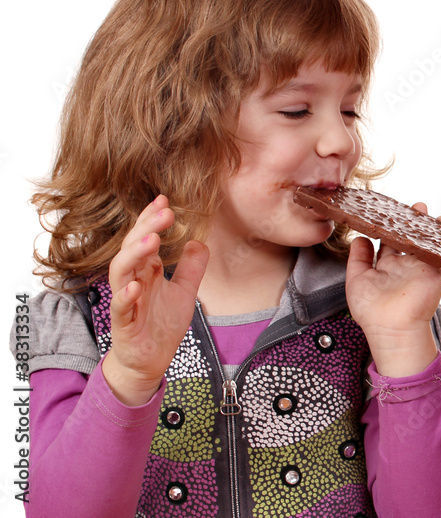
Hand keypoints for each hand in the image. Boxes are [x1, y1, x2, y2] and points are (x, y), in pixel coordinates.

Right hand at [103, 195, 208, 405]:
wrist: (150, 361)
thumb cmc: (161, 325)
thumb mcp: (184, 292)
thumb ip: (191, 268)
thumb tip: (199, 242)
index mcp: (146, 271)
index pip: (144, 239)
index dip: (151, 220)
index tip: (164, 200)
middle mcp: (133, 281)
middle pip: (133, 248)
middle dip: (146, 228)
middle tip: (164, 211)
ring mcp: (126, 300)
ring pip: (121, 271)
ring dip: (134, 254)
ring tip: (151, 239)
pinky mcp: (124, 323)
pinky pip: (121, 307)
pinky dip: (126, 295)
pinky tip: (137, 283)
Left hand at [345, 202, 440, 376]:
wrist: (390, 329)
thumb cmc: (371, 311)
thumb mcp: (356, 281)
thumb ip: (357, 259)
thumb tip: (360, 238)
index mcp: (388, 267)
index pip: (393, 242)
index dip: (394, 226)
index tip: (394, 211)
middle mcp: (407, 267)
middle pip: (416, 240)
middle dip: (419, 223)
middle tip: (420, 207)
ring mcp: (423, 272)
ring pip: (436, 249)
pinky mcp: (437, 279)